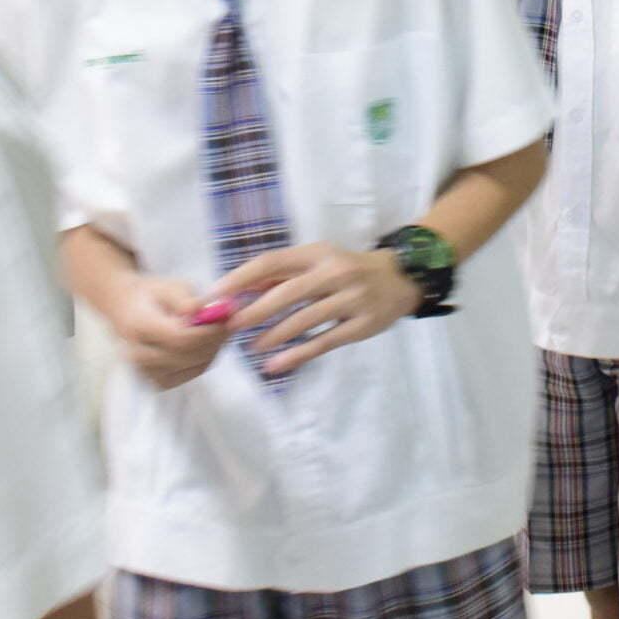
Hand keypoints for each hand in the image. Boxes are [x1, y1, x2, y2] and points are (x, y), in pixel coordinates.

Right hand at [109, 274, 232, 389]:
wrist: (127, 310)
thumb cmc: (153, 295)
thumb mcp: (169, 286)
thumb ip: (185, 298)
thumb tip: (199, 309)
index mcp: (139, 326)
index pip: (180, 338)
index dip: (209, 331)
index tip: (228, 318)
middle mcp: (138, 353)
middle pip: (188, 355)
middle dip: (215, 340)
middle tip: (230, 323)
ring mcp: (146, 372)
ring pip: (193, 367)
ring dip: (213, 350)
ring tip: (219, 331)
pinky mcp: (157, 381)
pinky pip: (191, 374)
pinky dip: (205, 360)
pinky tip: (208, 344)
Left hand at [216, 241, 424, 375]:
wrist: (401, 279)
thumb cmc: (349, 269)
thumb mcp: (319, 261)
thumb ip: (284, 275)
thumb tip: (243, 290)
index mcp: (318, 253)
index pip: (273, 262)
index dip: (242, 277)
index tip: (218, 294)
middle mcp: (334, 273)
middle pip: (287, 292)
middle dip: (255, 311)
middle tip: (231, 327)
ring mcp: (350, 299)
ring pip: (304, 320)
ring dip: (273, 336)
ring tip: (252, 348)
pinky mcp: (360, 325)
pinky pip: (323, 342)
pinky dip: (296, 355)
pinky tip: (275, 365)